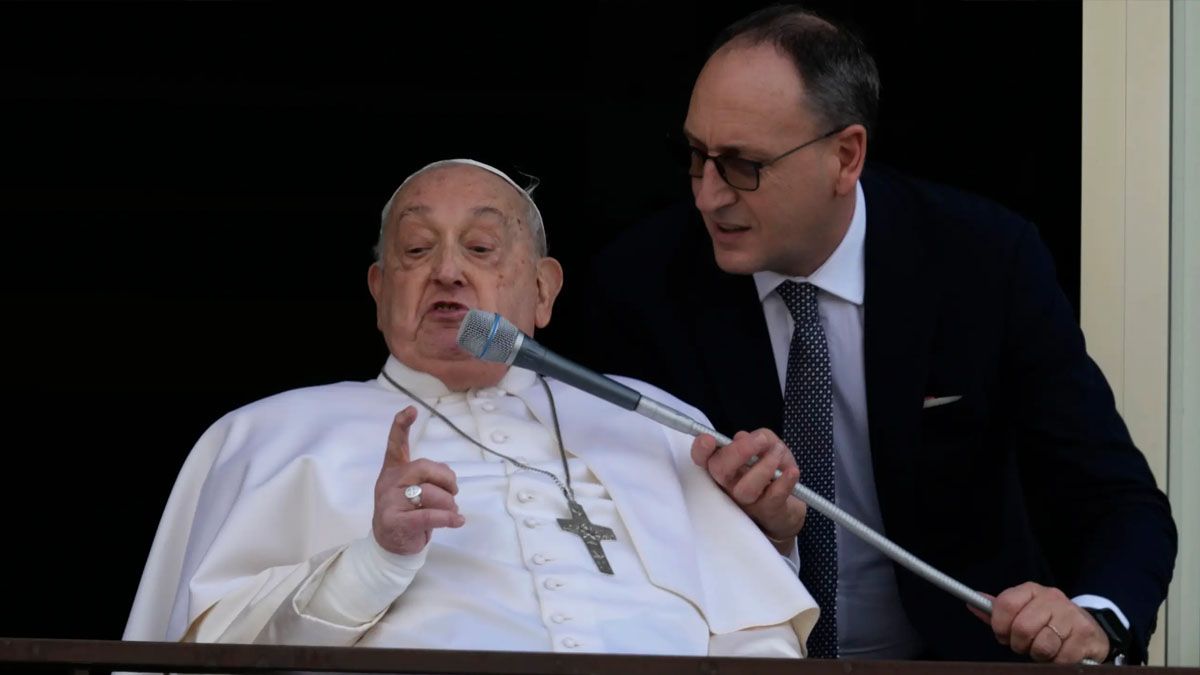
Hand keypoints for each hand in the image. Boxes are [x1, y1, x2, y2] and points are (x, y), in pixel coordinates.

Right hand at [373, 407, 464, 554]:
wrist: (390, 545)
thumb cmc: (408, 513)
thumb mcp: (415, 490)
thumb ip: (428, 476)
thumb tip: (448, 477)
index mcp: (393, 471)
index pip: (395, 444)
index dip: (401, 425)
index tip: (411, 409)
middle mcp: (388, 482)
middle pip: (423, 468)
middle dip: (446, 479)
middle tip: (455, 492)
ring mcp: (389, 502)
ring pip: (429, 494)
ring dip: (449, 504)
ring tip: (451, 513)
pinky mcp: (395, 522)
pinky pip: (428, 515)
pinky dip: (448, 518)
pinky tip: (458, 521)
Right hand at [691, 429, 804, 550]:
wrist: (787, 509)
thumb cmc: (773, 473)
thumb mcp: (770, 447)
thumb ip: (760, 437)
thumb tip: (746, 437)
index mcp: (723, 466)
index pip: (703, 458)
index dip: (700, 449)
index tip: (708, 440)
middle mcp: (728, 485)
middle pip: (720, 471)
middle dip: (739, 451)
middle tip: (761, 440)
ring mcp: (746, 502)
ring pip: (746, 488)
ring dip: (765, 465)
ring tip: (780, 452)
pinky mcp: (767, 512)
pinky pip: (773, 497)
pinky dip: (784, 482)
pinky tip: (791, 471)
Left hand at [968, 582, 1109, 662]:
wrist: (1088, 630)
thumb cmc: (1048, 622)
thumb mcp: (1023, 611)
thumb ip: (998, 610)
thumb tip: (971, 602)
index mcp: (1032, 590)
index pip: (1006, 604)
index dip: (999, 625)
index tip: (1002, 635)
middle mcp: (1052, 598)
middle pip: (1022, 627)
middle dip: (1019, 644)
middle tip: (1024, 645)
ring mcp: (1071, 615)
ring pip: (1042, 645)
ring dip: (1038, 654)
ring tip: (1043, 648)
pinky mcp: (1085, 634)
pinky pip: (1061, 657)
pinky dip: (1057, 661)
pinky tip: (1060, 653)